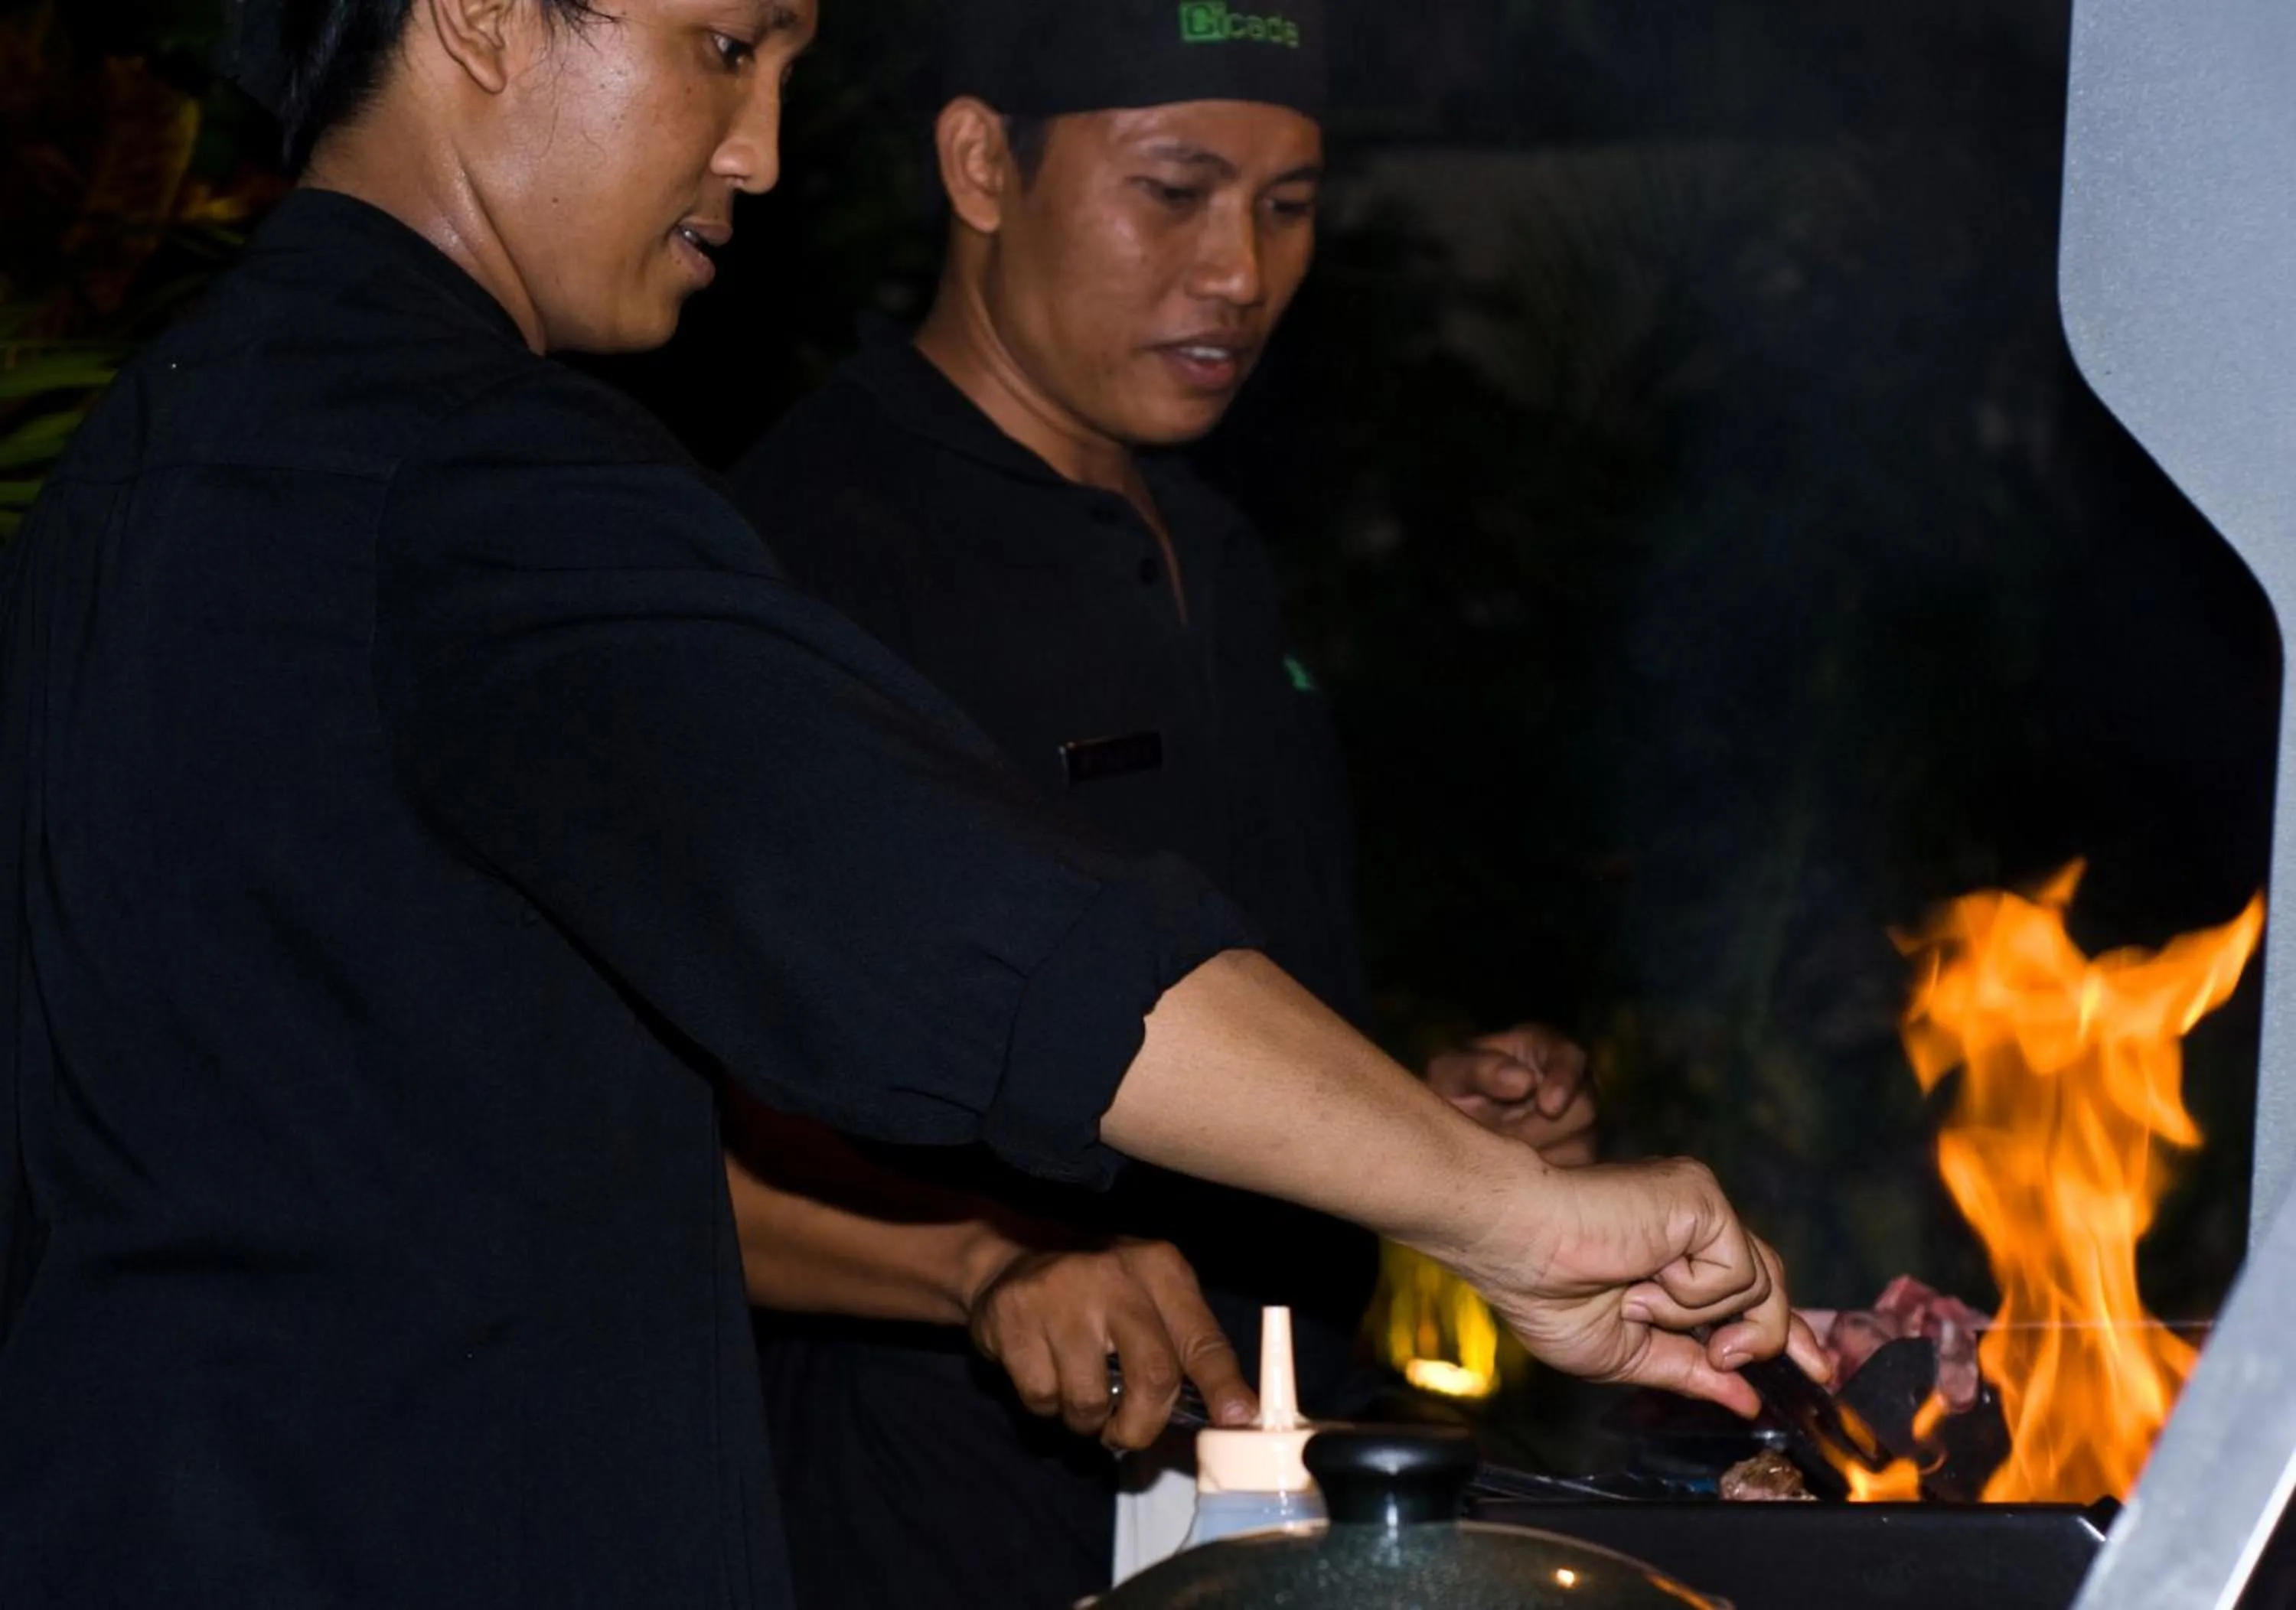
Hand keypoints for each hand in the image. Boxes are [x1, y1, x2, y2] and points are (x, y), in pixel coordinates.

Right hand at [966, 1237, 1256, 1450]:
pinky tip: (1047, 1372)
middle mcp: (1114, 1275)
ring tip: (1080, 1392)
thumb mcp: (1149, 1298)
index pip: (1202, 1338)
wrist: (1012, 1258)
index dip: (1223, 1386)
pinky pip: (1042, 1398)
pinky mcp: (1015, 1318)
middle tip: (1128, 1433)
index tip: (1240, 1420)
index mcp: (1158, 1268)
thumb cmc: (1097, 1293)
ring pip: (1090, 1401)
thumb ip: (1186, 1348)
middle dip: (1142, 1427)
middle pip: (1153, 1378)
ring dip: (1086, 1420)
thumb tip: (1235, 1415)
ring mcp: (1061, 1294)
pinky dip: (1047, 1404)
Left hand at [1427, 1024, 1597, 1165]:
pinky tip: (1511, 1172)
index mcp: (1545, 1049)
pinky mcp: (1577, 1156)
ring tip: (1496, 1149)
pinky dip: (1542, 1178)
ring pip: (1581, 1146)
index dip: (1564, 1081)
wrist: (1450, 1124)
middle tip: (1496, 1135)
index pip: (1571, 1058)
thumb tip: (1524, 1081)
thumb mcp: (1452, 1071)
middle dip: (1538, 1128)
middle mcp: (1571, 1084)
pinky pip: (1574, 1175)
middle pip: (1583, 1108)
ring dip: (1537, 1155)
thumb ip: (1481, 1069)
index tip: (1547, 1106)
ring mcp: (1579, 1122)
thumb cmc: (1453, 1087)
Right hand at [1448, 1154, 1831, 1416]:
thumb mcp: (1628, 1352)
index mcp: (1675, 1255)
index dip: (1782, 1332)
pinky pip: (1738, 1271)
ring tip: (1640, 1302)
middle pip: (1769, 1284)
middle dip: (1781, 1333)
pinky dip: (1693, 1295)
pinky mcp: (1704, 1200)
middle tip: (1776, 1365)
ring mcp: (1702, 1209)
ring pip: (1759, 1285)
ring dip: (1701, 1318)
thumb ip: (1690, 1371)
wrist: (1518, 1245)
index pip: (1751, 1291)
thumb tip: (1745, 1399)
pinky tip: (1645, 1279)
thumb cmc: (1547, 1291)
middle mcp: (1695, 1225)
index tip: (1814, 1369)